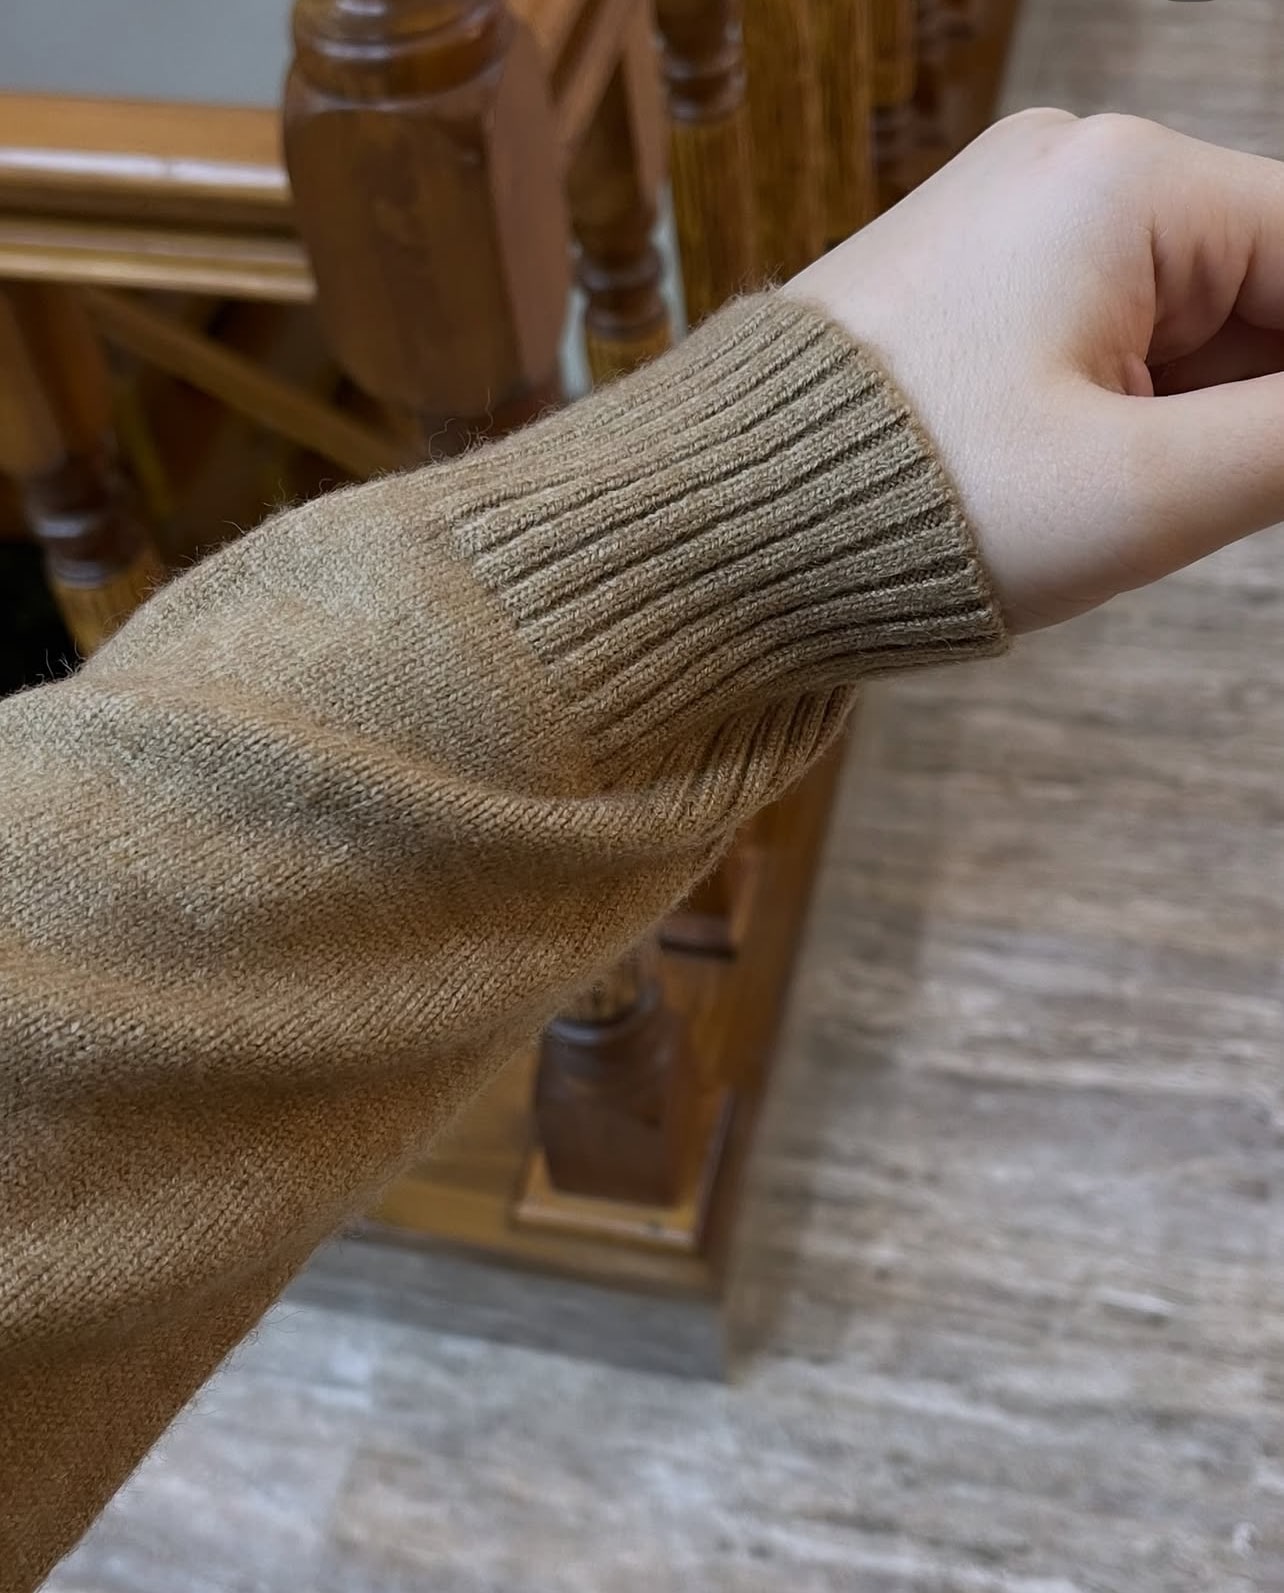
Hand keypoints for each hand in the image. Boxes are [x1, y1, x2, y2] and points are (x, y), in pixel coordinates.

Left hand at [785, 110, 1283, 632]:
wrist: (715, 537)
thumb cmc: (909, 510)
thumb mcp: (1145, 489)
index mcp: (1120, 182)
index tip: (1271, 466)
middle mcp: (1062, 174)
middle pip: (1252, 289)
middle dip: (1251, 409)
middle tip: (1177, 503)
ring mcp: (1004, 229)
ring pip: (1174, 326)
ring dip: (1181, 424)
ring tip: (1100, 508)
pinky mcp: (964, 291)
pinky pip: (1098, 342)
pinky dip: (1119, 419)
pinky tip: (1068, 487)